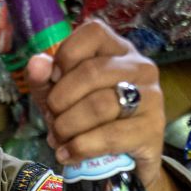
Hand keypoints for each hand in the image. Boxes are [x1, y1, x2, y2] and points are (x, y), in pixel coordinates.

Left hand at [26, 20, 166, 187]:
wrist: (125, 158)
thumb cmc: (91, 119)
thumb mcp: (62, 96)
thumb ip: (45, 79)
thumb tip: (37, 64)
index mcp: (118, 50)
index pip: (94, 32)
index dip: (66, 55)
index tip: (53, 80)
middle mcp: (140, 66)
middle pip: (92, 72)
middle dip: (61, 100)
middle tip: (52, 118)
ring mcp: (151, 96)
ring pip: (100, 105)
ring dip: (68, 126)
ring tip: (59, 139)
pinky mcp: (153, 128)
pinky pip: (110, 135)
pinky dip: (82, 147)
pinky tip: (69, 154)